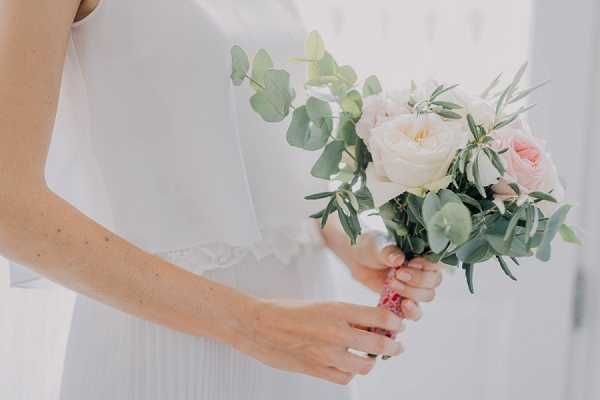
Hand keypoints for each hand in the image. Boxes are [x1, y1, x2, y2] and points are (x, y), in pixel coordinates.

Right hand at [233, 300, 404, 384]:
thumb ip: (346, 314)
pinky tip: (348, 366)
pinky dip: (350, 373)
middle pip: (379, 342)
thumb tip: (371, 321)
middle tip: (396, 345)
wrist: (258, 324)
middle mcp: (336, 331)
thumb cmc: (287, 310)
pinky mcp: (316, 369)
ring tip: (371, 357)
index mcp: (338, 309)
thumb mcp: (321, 304)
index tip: (398, 325)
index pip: (380, 316)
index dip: (395, 322)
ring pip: (365, 365)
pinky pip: (345, 377)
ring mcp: (327, 353)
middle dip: (393, 345)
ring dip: (371, 361)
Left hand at [346, 233, 442, 319]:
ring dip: (412, 292)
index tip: (411, 263)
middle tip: (397, 273)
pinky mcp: (405, 299)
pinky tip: (402, 306)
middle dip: (418, 279)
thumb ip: (388, 251)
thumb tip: (398, 259)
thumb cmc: (371, 246)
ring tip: (391, 283)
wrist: (358, 259)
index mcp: (422, 252)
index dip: (427, 266)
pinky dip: (412, 311)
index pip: (436, 261)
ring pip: (427, 295)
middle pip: (434, 281)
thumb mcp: (377, 245)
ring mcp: (415, 286)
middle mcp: (423, 270)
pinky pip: (415, 312)